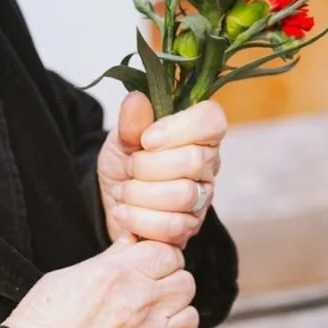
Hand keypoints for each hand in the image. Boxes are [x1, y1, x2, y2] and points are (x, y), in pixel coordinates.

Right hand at [2, 235, 197, 327]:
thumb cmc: (43, 322)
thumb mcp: (68, 276)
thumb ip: (110, 259)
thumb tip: (133, 242)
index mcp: (118, 276)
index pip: (168, 252)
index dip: (156, 255)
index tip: (146, 262)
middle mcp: (141, 306)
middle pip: (185, 282)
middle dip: (168, 280)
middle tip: (147, 288)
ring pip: (190, 317)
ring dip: (173, 314)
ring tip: (149, 317)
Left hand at [97, 91, 225, 246]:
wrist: (114, 204)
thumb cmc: (125, 165)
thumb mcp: (120, 139)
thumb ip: (130, 122)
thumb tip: (137, 99)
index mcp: (196, 135)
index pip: (212, 119)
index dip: (178, 128)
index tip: (147, 139)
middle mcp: (207, 167)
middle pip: (194, 160)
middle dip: (147, 165)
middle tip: (128, 168)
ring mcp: (202, 200)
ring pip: (183, 195)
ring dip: (140, 193)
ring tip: (123, 191)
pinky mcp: (190, 229)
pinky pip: (173, 227)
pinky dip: (139, 219)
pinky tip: (125, 213)